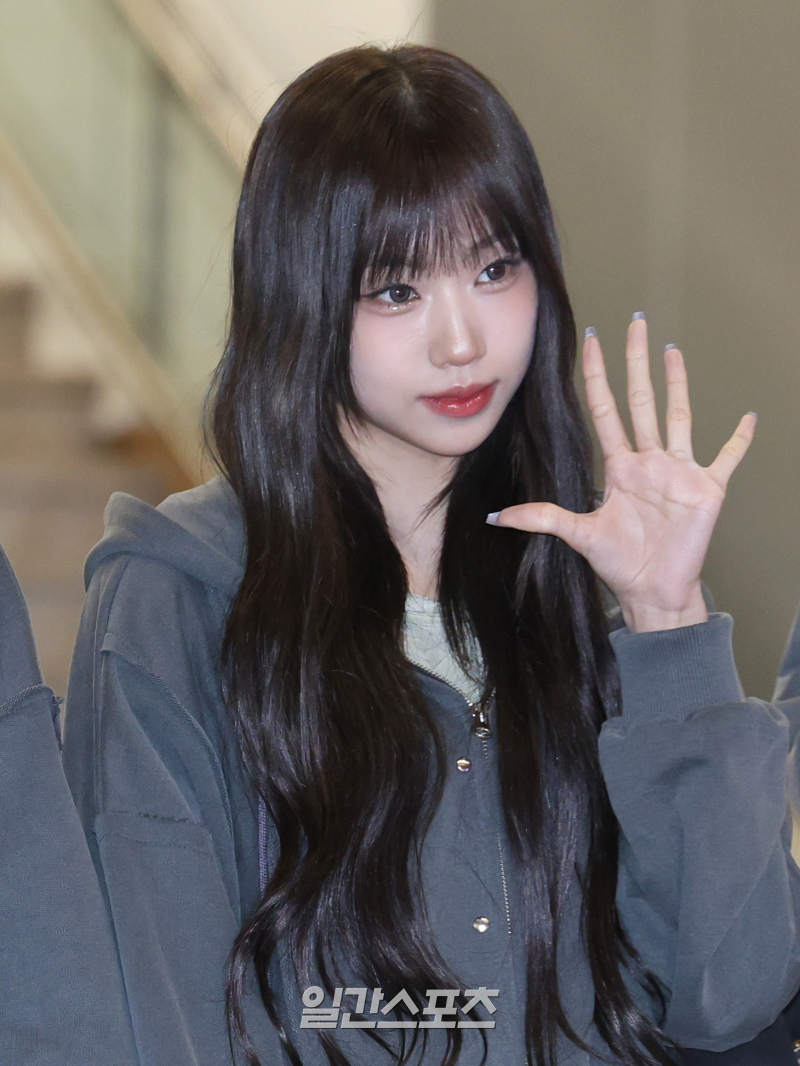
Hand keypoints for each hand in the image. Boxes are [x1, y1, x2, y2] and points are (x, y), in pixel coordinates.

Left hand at [487, 316, 755, 631]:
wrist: (652, 591)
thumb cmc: (619, 563)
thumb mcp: (577, 535)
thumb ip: (541, 518)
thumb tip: (495, 517)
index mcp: (619, 466)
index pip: (605, 410)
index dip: (597, 376)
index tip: (591, 343)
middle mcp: (649, 461)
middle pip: (641, 400)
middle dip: (636, 362)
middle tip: (635, 325)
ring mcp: (679, 471)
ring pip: (680, 416)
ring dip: (677, 384)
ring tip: (673, 350)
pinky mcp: (707, 489)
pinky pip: (727, 457)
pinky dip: (740, 438)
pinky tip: (750, 416)